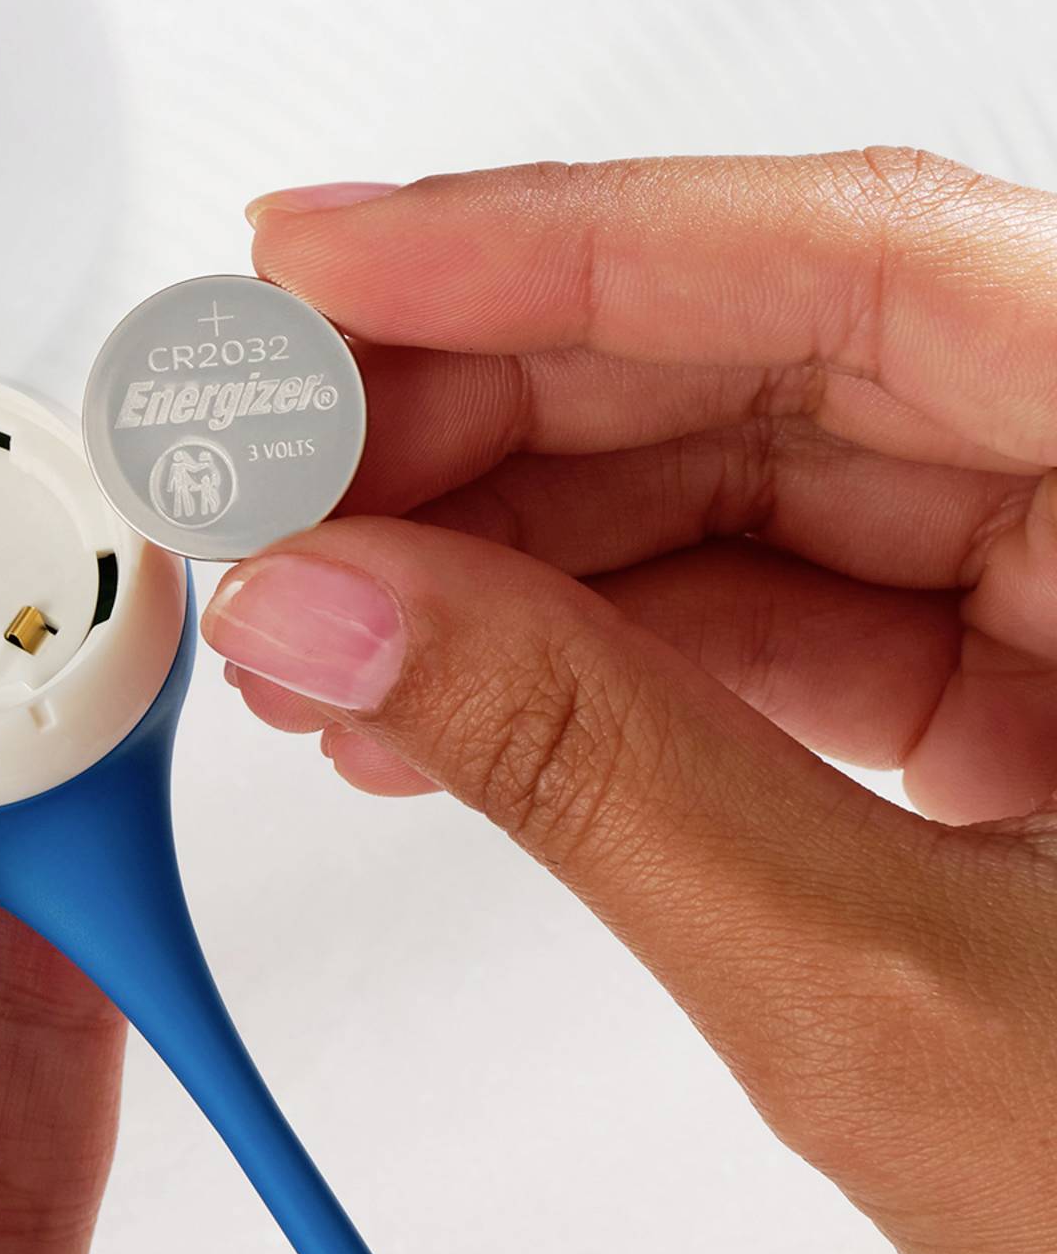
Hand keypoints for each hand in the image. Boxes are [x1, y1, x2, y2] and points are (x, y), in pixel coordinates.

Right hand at [203, 151, 1056, 1253]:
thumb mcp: (895, 1003)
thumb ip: (594, 768)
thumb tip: (338, 609)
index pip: (866, 271)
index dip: (556, 251)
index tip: (320, 273)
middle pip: (785, 362)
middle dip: (489, 410)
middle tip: (272, 453)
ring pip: (758, 490)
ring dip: (509, 545)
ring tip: (320, 613)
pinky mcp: (1032, 711)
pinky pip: (778, 619)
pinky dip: (593, 653)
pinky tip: (439, 698)